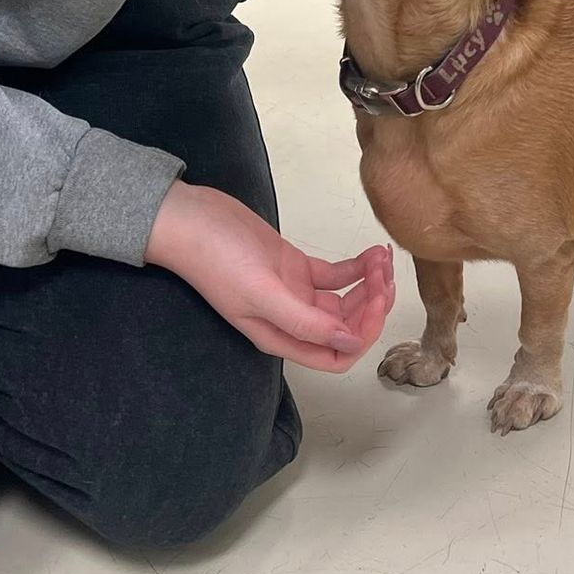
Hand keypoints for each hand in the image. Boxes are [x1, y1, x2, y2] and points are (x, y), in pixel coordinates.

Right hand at [146, 182, 395, 372]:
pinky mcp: (295, 266)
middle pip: (347, 328)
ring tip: (381, 259)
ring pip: (346, 300)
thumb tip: (351, 343)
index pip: (336, 355)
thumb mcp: (261, 293)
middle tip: (385, 274)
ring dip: (370, 284)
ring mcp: (295, 292)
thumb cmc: (217, 258)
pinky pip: (337, 275)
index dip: (362, 334)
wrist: (188, 218)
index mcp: (282, 336)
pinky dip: (358, 266)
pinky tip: (372, 251)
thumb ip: (305, 322)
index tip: (374, 299)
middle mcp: (292, 320)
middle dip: (372, 306)